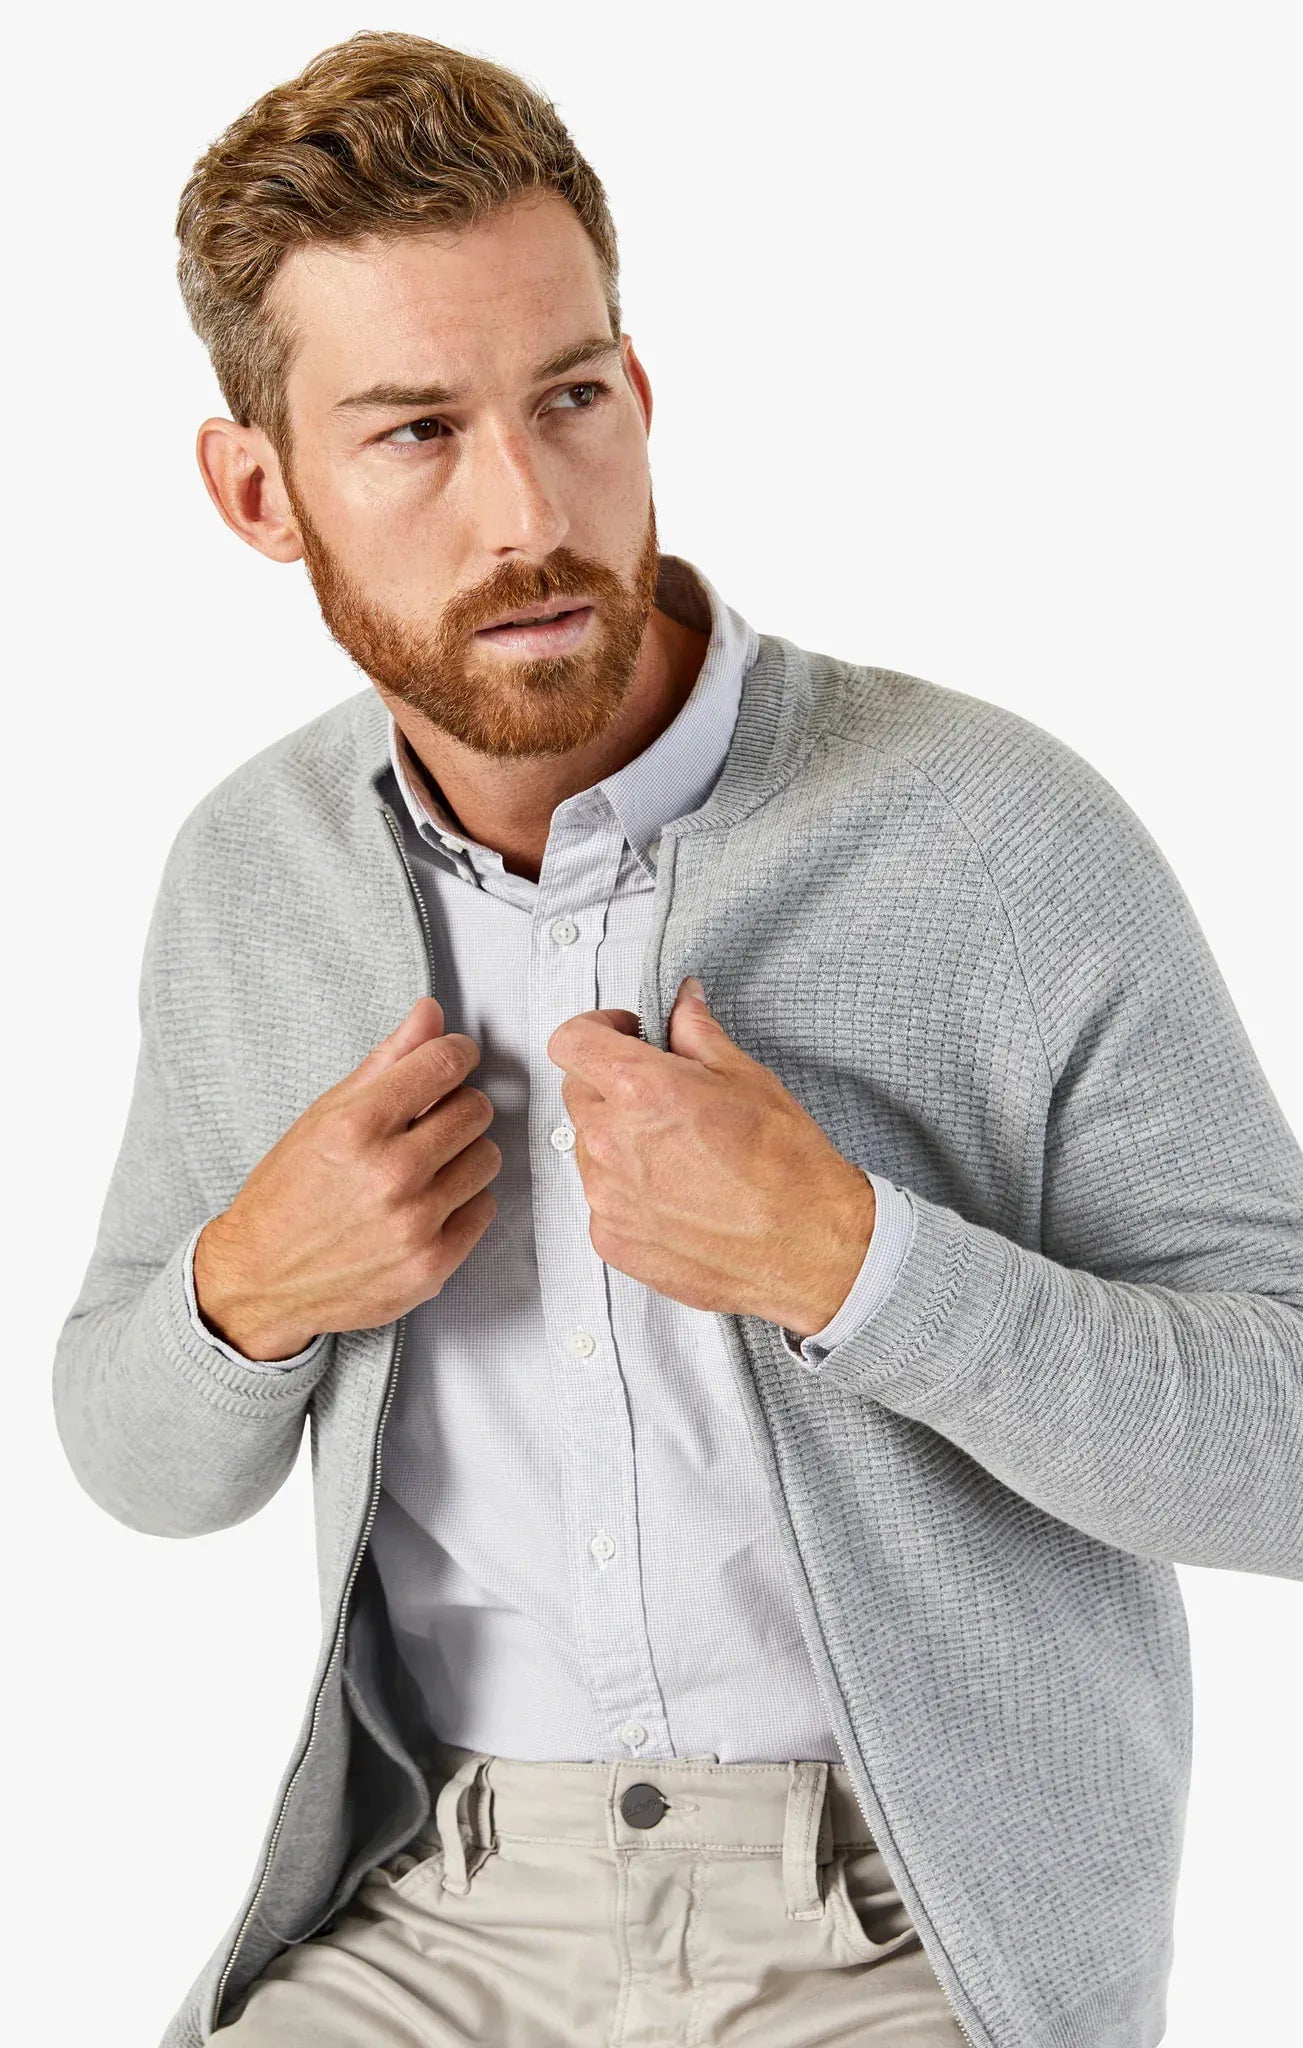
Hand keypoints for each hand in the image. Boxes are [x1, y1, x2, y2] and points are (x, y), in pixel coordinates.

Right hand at [192, 998, 501, 1357]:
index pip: (445, 1063)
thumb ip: (385, 1061)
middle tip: (429, 1122)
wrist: (260, 1279)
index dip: (456, 1053)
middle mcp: (390, 1173)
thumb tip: (429, 1014)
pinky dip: (462, 1203)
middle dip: (457, 1107)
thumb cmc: (288, 1195)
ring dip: (462, 1156)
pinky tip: (426, 1204)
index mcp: (358, 1126)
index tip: (453, 1059)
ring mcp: (414, 1223)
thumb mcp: (324, 1115)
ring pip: (487, 1158)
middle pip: (476, 1109)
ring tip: (426, 1167)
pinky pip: (485, 1209)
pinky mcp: (432, 1265)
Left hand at [546, 978, 875, 1335]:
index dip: (596, 1030)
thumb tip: (681, 1006)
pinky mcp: (611, 1240)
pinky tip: (676, 1195)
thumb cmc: (786, 1166)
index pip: (570, 1041)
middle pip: (577, 1093)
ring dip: (618, 1140)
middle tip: (660, 1095)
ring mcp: (606, 1197)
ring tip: (676, 1153)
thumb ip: (696, 1033)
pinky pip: (602, 1200)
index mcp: (639, 1090)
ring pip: (588, 1149)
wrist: (808, 1246)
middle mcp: (610, 1142)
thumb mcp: (746, 1077)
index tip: (622, 1037)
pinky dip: (628, 1191)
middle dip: (610, 1084)